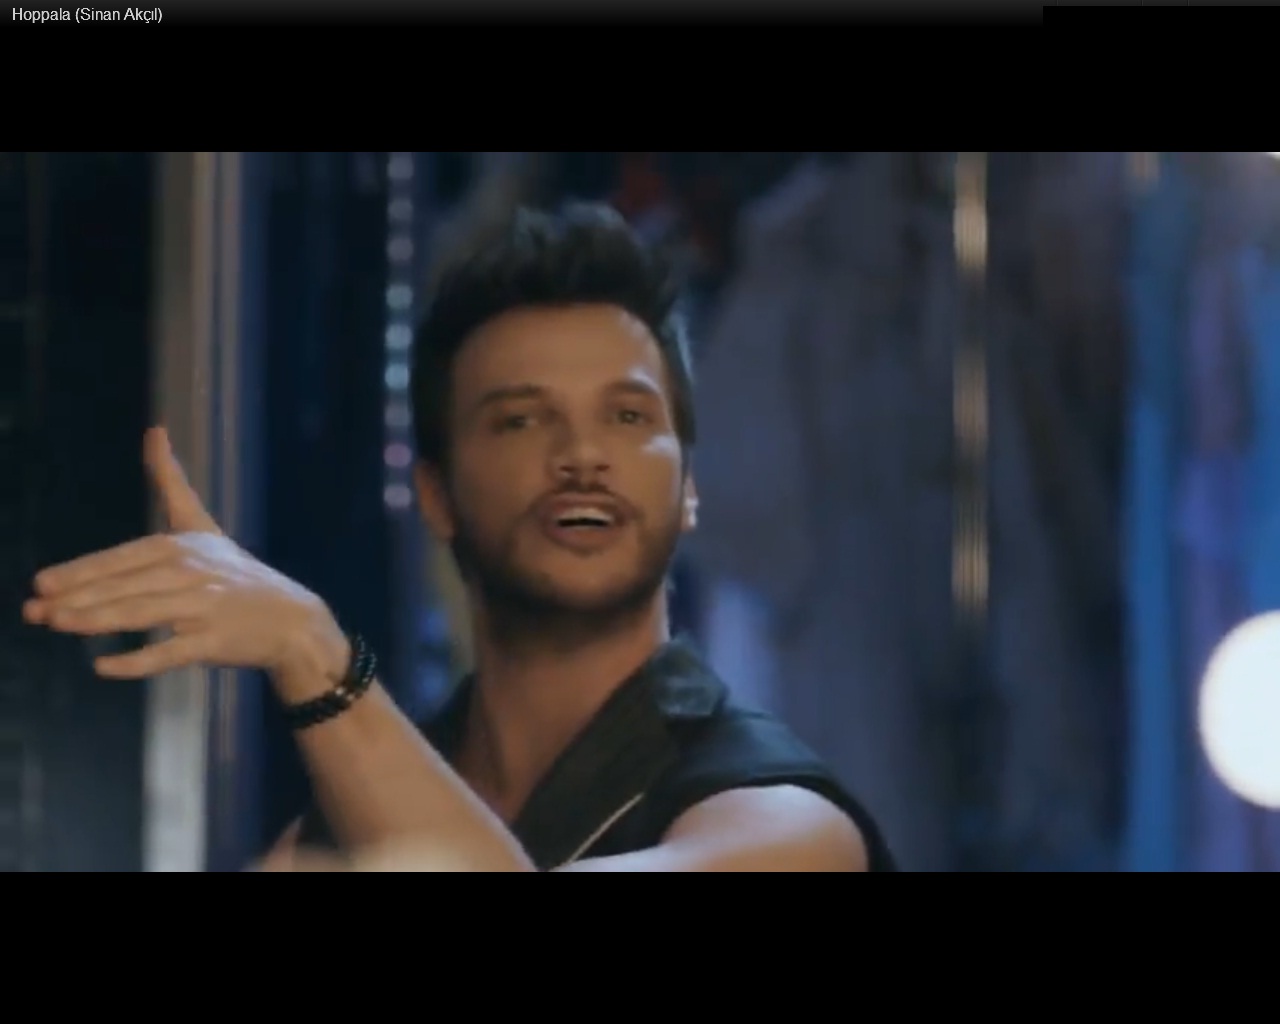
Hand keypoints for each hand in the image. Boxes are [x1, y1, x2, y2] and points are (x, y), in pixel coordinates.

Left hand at [23, 427, 348, 689]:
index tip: (42, 583)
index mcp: (184, 546)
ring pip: (142, 614)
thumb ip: (172, 482)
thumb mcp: (202, 524)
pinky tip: (102, 666)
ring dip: (97, 621)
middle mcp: (193, 573)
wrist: (290, 619)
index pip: (124, 559)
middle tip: (35, 610)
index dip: (82, 571)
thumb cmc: (237, 573)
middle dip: (78, 597)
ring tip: (58, 625)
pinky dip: (137, 661)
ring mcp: (205, 608)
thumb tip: (154, 430)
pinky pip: (169, 652)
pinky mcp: (214, 642)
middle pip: (127, 586)